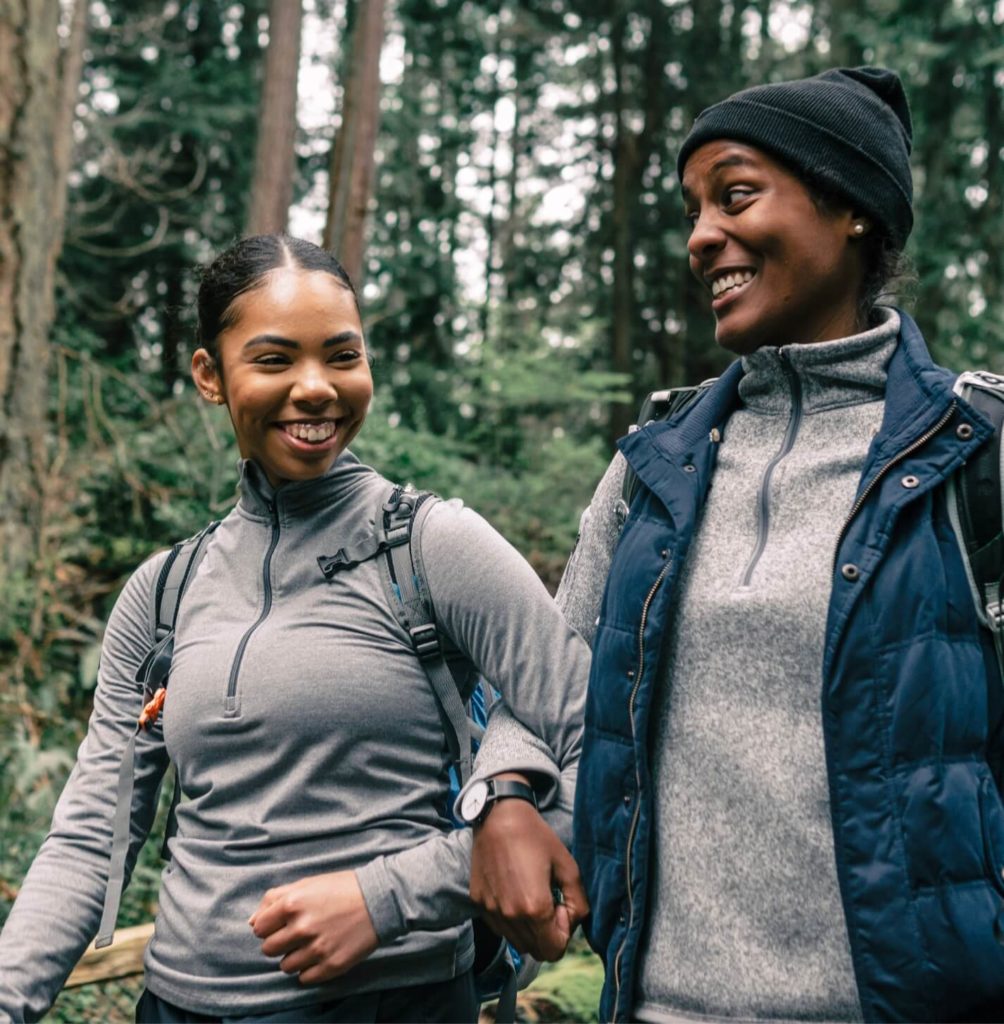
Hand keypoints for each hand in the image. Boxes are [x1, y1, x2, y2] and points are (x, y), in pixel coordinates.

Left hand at [249, 870, 377, 984]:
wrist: (380, 899)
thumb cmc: (342, 888)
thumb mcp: (307, 884)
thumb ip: (275, 898)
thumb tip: (252, 922)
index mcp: (292, 904)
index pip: (259, 929)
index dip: (269, 926)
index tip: (283, 923)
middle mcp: (302, 927)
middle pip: (269, 950)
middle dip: (280, 943)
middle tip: (298, 934)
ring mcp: (317, 949)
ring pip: (285, 966)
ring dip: (294, 957)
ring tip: (312, 944)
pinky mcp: (331, 966)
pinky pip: (304, 979)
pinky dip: (309, 970)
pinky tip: (321, 954)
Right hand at [470, 779, 588, 961]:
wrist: (498, 816)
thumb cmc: (536, 837)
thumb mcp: (568, 866)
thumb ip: (579, 903)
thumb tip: (571, 922)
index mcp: (534, 908)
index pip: (554, 951)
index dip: (564, 933)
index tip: (561, 905)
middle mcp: (510, 915)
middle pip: (536, 951)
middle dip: (548, 934)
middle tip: (549, 901)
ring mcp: (491, 910)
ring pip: (517, 942)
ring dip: (529, 928)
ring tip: (531, 895)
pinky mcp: (479, 903)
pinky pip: (501, 927)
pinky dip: (511, 920)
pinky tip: (514, 890)